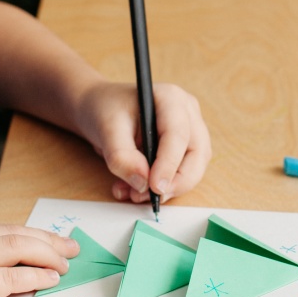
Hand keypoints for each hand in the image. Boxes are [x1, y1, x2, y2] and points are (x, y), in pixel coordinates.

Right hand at [0, 214, 78, 296]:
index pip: (3, 228)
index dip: (35, 234)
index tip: (58, 242)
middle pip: (12, 233)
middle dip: (47, 240)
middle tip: (71, 249)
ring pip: (14, 248)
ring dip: (45, 255)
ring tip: (64, 265)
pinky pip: (10, 277)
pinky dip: (34, 276)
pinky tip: (49, 280)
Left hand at [78, 81, 211, 204]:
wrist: (100, 109)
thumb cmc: (106, 109)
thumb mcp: (106, 128)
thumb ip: (122, 156)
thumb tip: (142, 183)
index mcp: (171, 98)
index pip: (179, 135)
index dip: (168, 164)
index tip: (154, 187)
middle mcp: (187, 113)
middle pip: (197, 154)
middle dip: (177, 182)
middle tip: (151, 198)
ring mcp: (190, 130)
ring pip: (194, 168)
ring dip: (168, 188)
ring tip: (134, 193)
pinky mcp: (184, 149)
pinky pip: (182, 174)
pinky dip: (162, 188)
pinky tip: (135, 189)